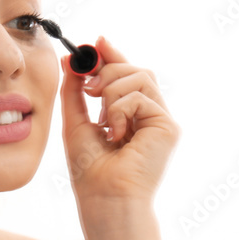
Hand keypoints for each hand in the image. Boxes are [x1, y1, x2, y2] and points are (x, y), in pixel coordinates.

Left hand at [59, 35, 178, 206]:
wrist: (104, 197)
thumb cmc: (90, 170)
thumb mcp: (76, 121)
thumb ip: (74, 91)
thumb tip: (70, 59)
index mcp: (131, 115)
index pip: (128, 75)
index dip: (113, 56)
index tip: (96, 42)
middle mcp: (149, 116)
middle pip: (137, 70)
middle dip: (109, 69)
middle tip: (88, 88)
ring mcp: (161, 121)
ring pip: (141, 76)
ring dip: (112, 90)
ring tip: (101, 118)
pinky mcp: (168, 127)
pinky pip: (142, 96)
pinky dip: (121, 109)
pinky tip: (116, 133)